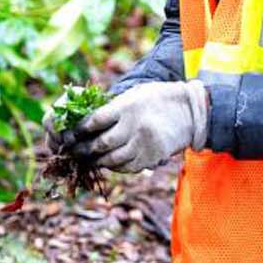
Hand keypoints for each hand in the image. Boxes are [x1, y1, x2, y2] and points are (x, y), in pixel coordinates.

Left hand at [68, 81, 209, 173]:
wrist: (190, 112)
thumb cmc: (158, 99)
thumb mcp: (135, 94)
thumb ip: (114, 107)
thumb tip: (88, 119)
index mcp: (127, 107)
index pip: (96, 121)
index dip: (80, 129)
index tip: (72, 132)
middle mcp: (134, 127)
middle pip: (101, 144)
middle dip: (84, 149)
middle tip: (73, 151)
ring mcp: (143, 145)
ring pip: (112, 160)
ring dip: (97, 161)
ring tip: (88, 159)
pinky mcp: (150, 158)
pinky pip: (126, 167)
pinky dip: (115, 167)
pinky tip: (108, 163)